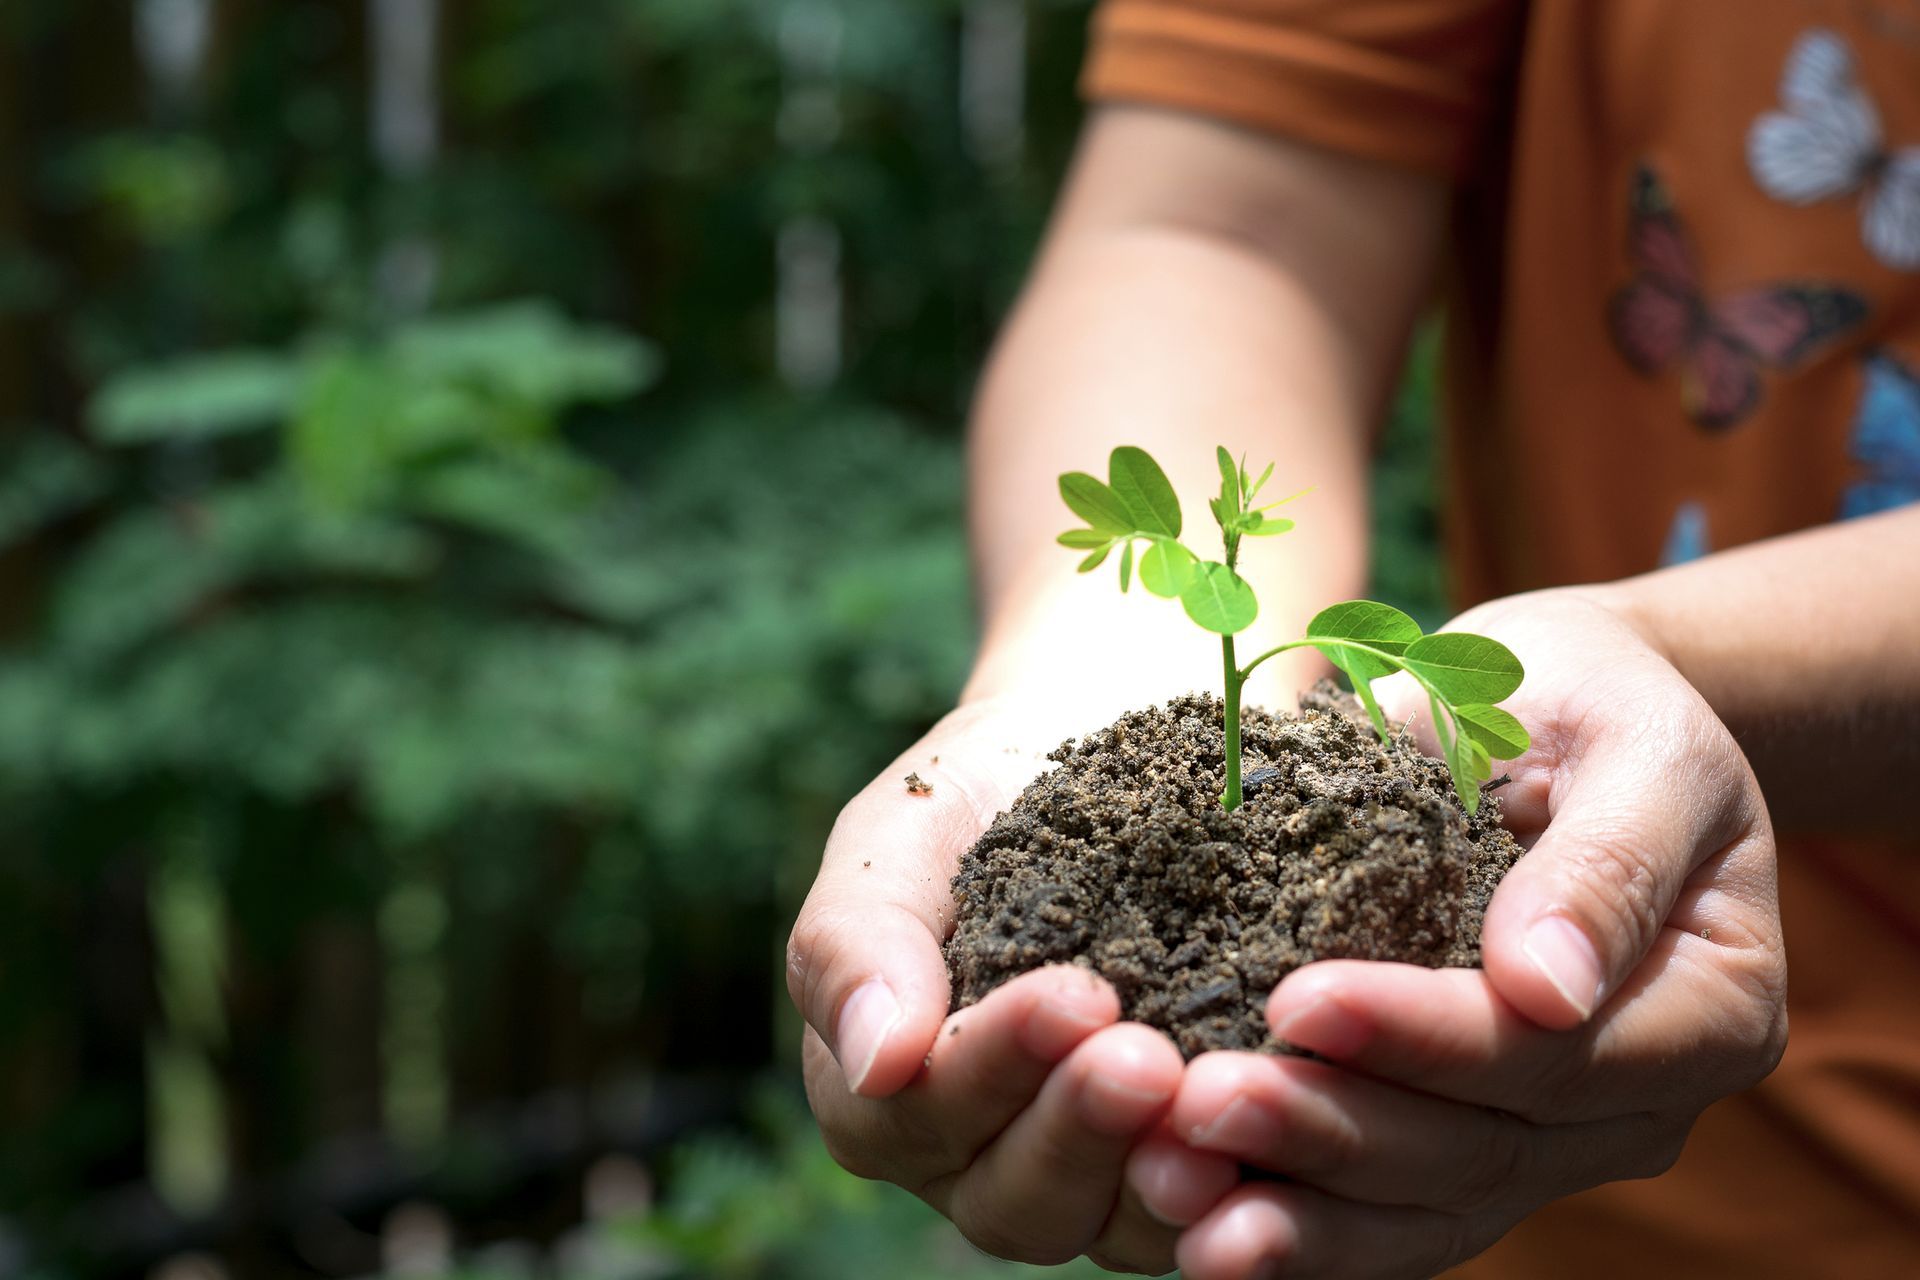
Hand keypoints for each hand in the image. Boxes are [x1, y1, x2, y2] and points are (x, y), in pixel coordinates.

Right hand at [787, 698, 1229, 1273]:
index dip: (990, 1069)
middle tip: (1146, 1058)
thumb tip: (874, 1059)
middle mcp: (980, 1155)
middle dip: (1079, 1130)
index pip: (912, 1117)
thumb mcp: (899, 836)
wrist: (1116, 738)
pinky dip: (1240, 1183)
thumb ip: (855, 941)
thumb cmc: (984, 790)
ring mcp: (1089, 1174)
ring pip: (1108, 1227)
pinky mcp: (1185, 1163)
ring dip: (1158, 1178)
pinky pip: (1208, 1214)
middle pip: (1011, 1198)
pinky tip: (1276, 1126)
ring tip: (1214, 1100)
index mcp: (889, 1088)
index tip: (1076, 994)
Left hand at [1130, 588, 1788, 1278]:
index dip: (1426, 1037)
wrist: (1559, 720)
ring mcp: (1553, 1141)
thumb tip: (1545, 989)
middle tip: (1201, 1102)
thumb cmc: (1593, 710)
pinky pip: (1391, 1214)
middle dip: (1332, 1126)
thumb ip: (1603, 861)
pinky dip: (1299, 1227)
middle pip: (1480, 1150)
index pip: (1552, 1051)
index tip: (1300, 1000)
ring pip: (1426, 1206)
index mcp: (1707, 1006)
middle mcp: (1638, 1104)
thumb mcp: (1629, 746)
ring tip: (1174, 1183)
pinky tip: (1198, 1228)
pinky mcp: (1469, 1148)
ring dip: (1297, 1206)